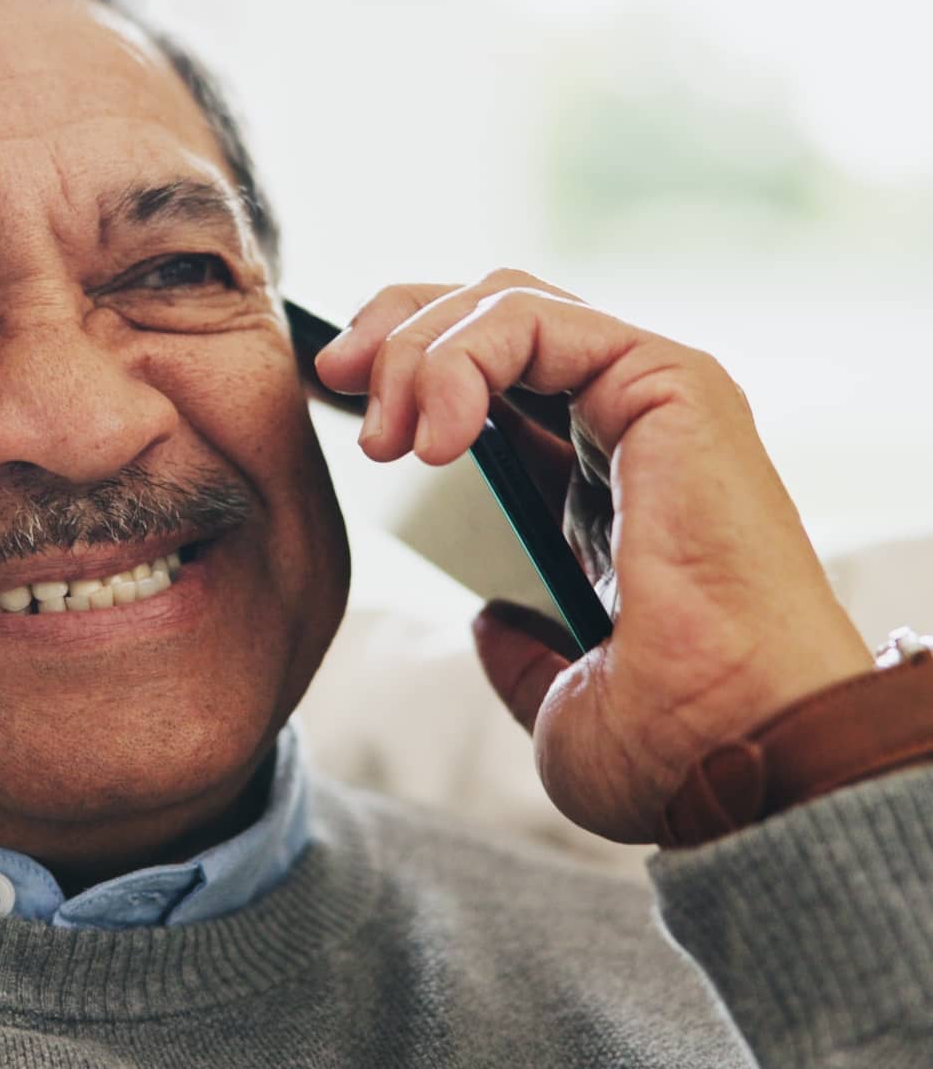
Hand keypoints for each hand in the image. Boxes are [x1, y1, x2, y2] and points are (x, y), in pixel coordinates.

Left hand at [315, 270, 871, 841]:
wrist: (735, 766)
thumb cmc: (668, 749)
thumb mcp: (556, 700)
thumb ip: (520, 649)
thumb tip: (489, 619)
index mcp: (595, 492)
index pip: (491, 378)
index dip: (405, 369)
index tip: (336, 406)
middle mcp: (622, 432)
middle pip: (490, 315)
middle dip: (394, 332)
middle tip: (333, 380)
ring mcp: (648, 398)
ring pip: (505, 302)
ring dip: (416, 347)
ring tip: (383, 436)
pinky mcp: (671, 383)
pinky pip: (537, 320)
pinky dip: (462, 357)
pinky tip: (434, 437)